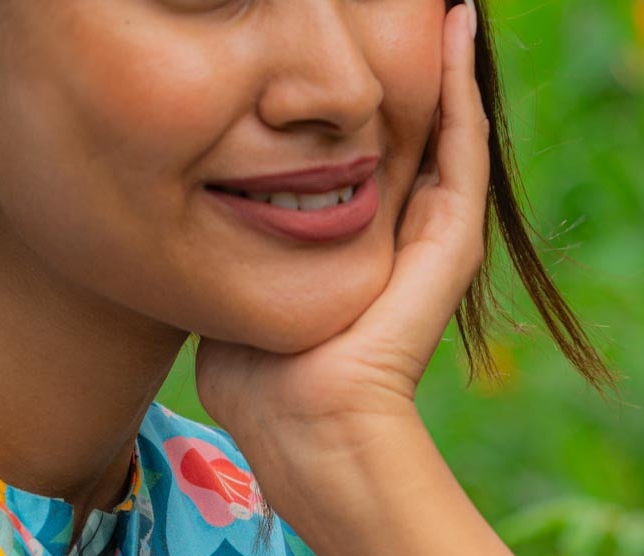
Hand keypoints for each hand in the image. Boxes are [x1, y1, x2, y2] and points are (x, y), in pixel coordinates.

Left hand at [193, 0, 488, 500]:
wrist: (307, 428)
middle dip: (400, 62)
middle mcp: (399, 232)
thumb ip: (227, 245)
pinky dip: (464, 84)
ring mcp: (431, 235)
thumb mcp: (234, 287)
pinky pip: (463, 144)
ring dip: (443, 58)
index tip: (332, 33)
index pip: (356, 150)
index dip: (348, 97)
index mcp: (355, 244)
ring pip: (443, 123)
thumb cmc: (260, 383)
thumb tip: (180, 208)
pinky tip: (455, 25)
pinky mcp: (450, 239)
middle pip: (405, 127)